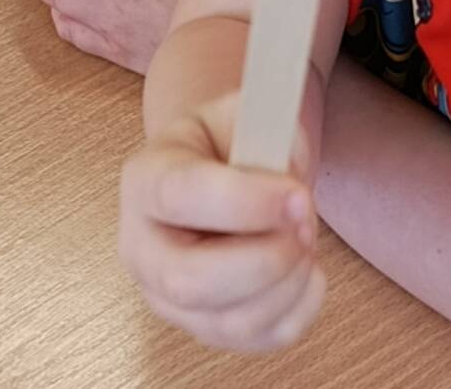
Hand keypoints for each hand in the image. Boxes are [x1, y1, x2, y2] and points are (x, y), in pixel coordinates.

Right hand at [120, 91, 325, 351]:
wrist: (218, 170)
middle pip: (189, 281)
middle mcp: (143, 248)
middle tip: (306, 222)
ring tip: (306, 238)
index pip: (180, 197)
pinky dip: (298, 310)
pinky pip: (255, 340)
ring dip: (287, 284)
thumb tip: (287, 177)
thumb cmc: (228, 140)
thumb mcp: (244, 111)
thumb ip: (269, 129)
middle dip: (264, 259)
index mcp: (146, 179)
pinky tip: (307, 270)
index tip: (299, 196)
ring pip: (226, 321)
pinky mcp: (205, 327)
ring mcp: (167, 299)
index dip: (244, 202)